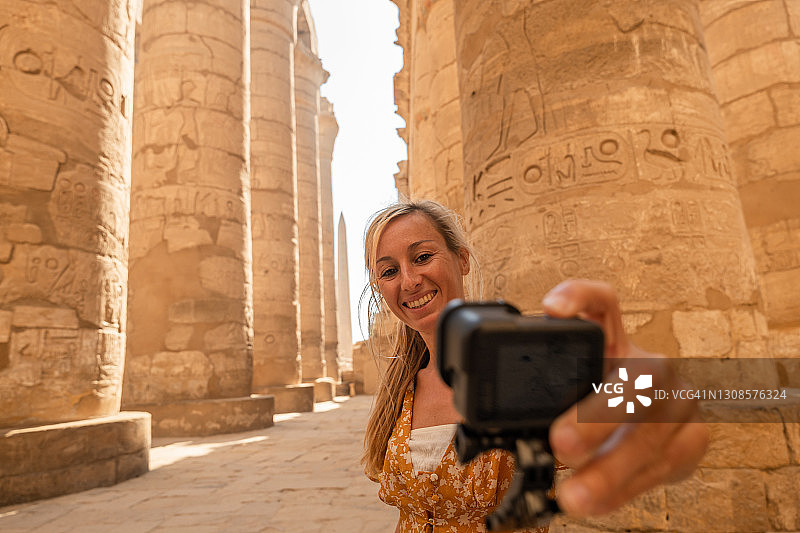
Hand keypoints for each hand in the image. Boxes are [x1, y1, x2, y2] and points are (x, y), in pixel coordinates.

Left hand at [543, 280, 707, 515]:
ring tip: (574, 496)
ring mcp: (676, 397)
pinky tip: (598, 501)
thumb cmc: (589, 410)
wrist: (642, 437)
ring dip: (612, 468)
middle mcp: (646, 362)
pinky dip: (629, 487)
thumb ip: (524, 396)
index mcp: (610, 341)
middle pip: (636, 375)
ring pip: (653, 429)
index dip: (580, 296)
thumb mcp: (558, 395)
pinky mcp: (693, 435)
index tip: (550, 309)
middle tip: (559, 442)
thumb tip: (467, 413)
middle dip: (599, 413)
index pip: (602, 303)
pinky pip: (667, 463)